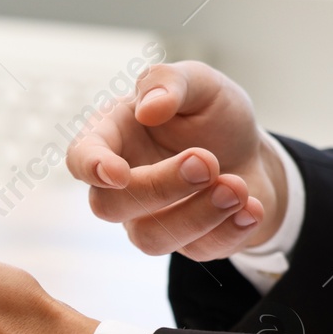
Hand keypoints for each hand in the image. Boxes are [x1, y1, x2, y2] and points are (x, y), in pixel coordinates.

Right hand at [65, 60, 286, 260]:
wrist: (250, 152)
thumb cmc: (209, 114)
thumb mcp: (198, 82)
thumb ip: (168, 82)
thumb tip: (148, 108)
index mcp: (112, 138)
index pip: (81, 158)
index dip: (91, 168)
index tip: (118, 172)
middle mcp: (122, 186)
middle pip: (110, 206)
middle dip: (159, 187)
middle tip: (207, 161)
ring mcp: (149, 218)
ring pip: (150, 238)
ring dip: (197, 216)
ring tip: (237, 187)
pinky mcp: (186, 243)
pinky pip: (198, 251)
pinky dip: (229, 230)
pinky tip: (251, 206)